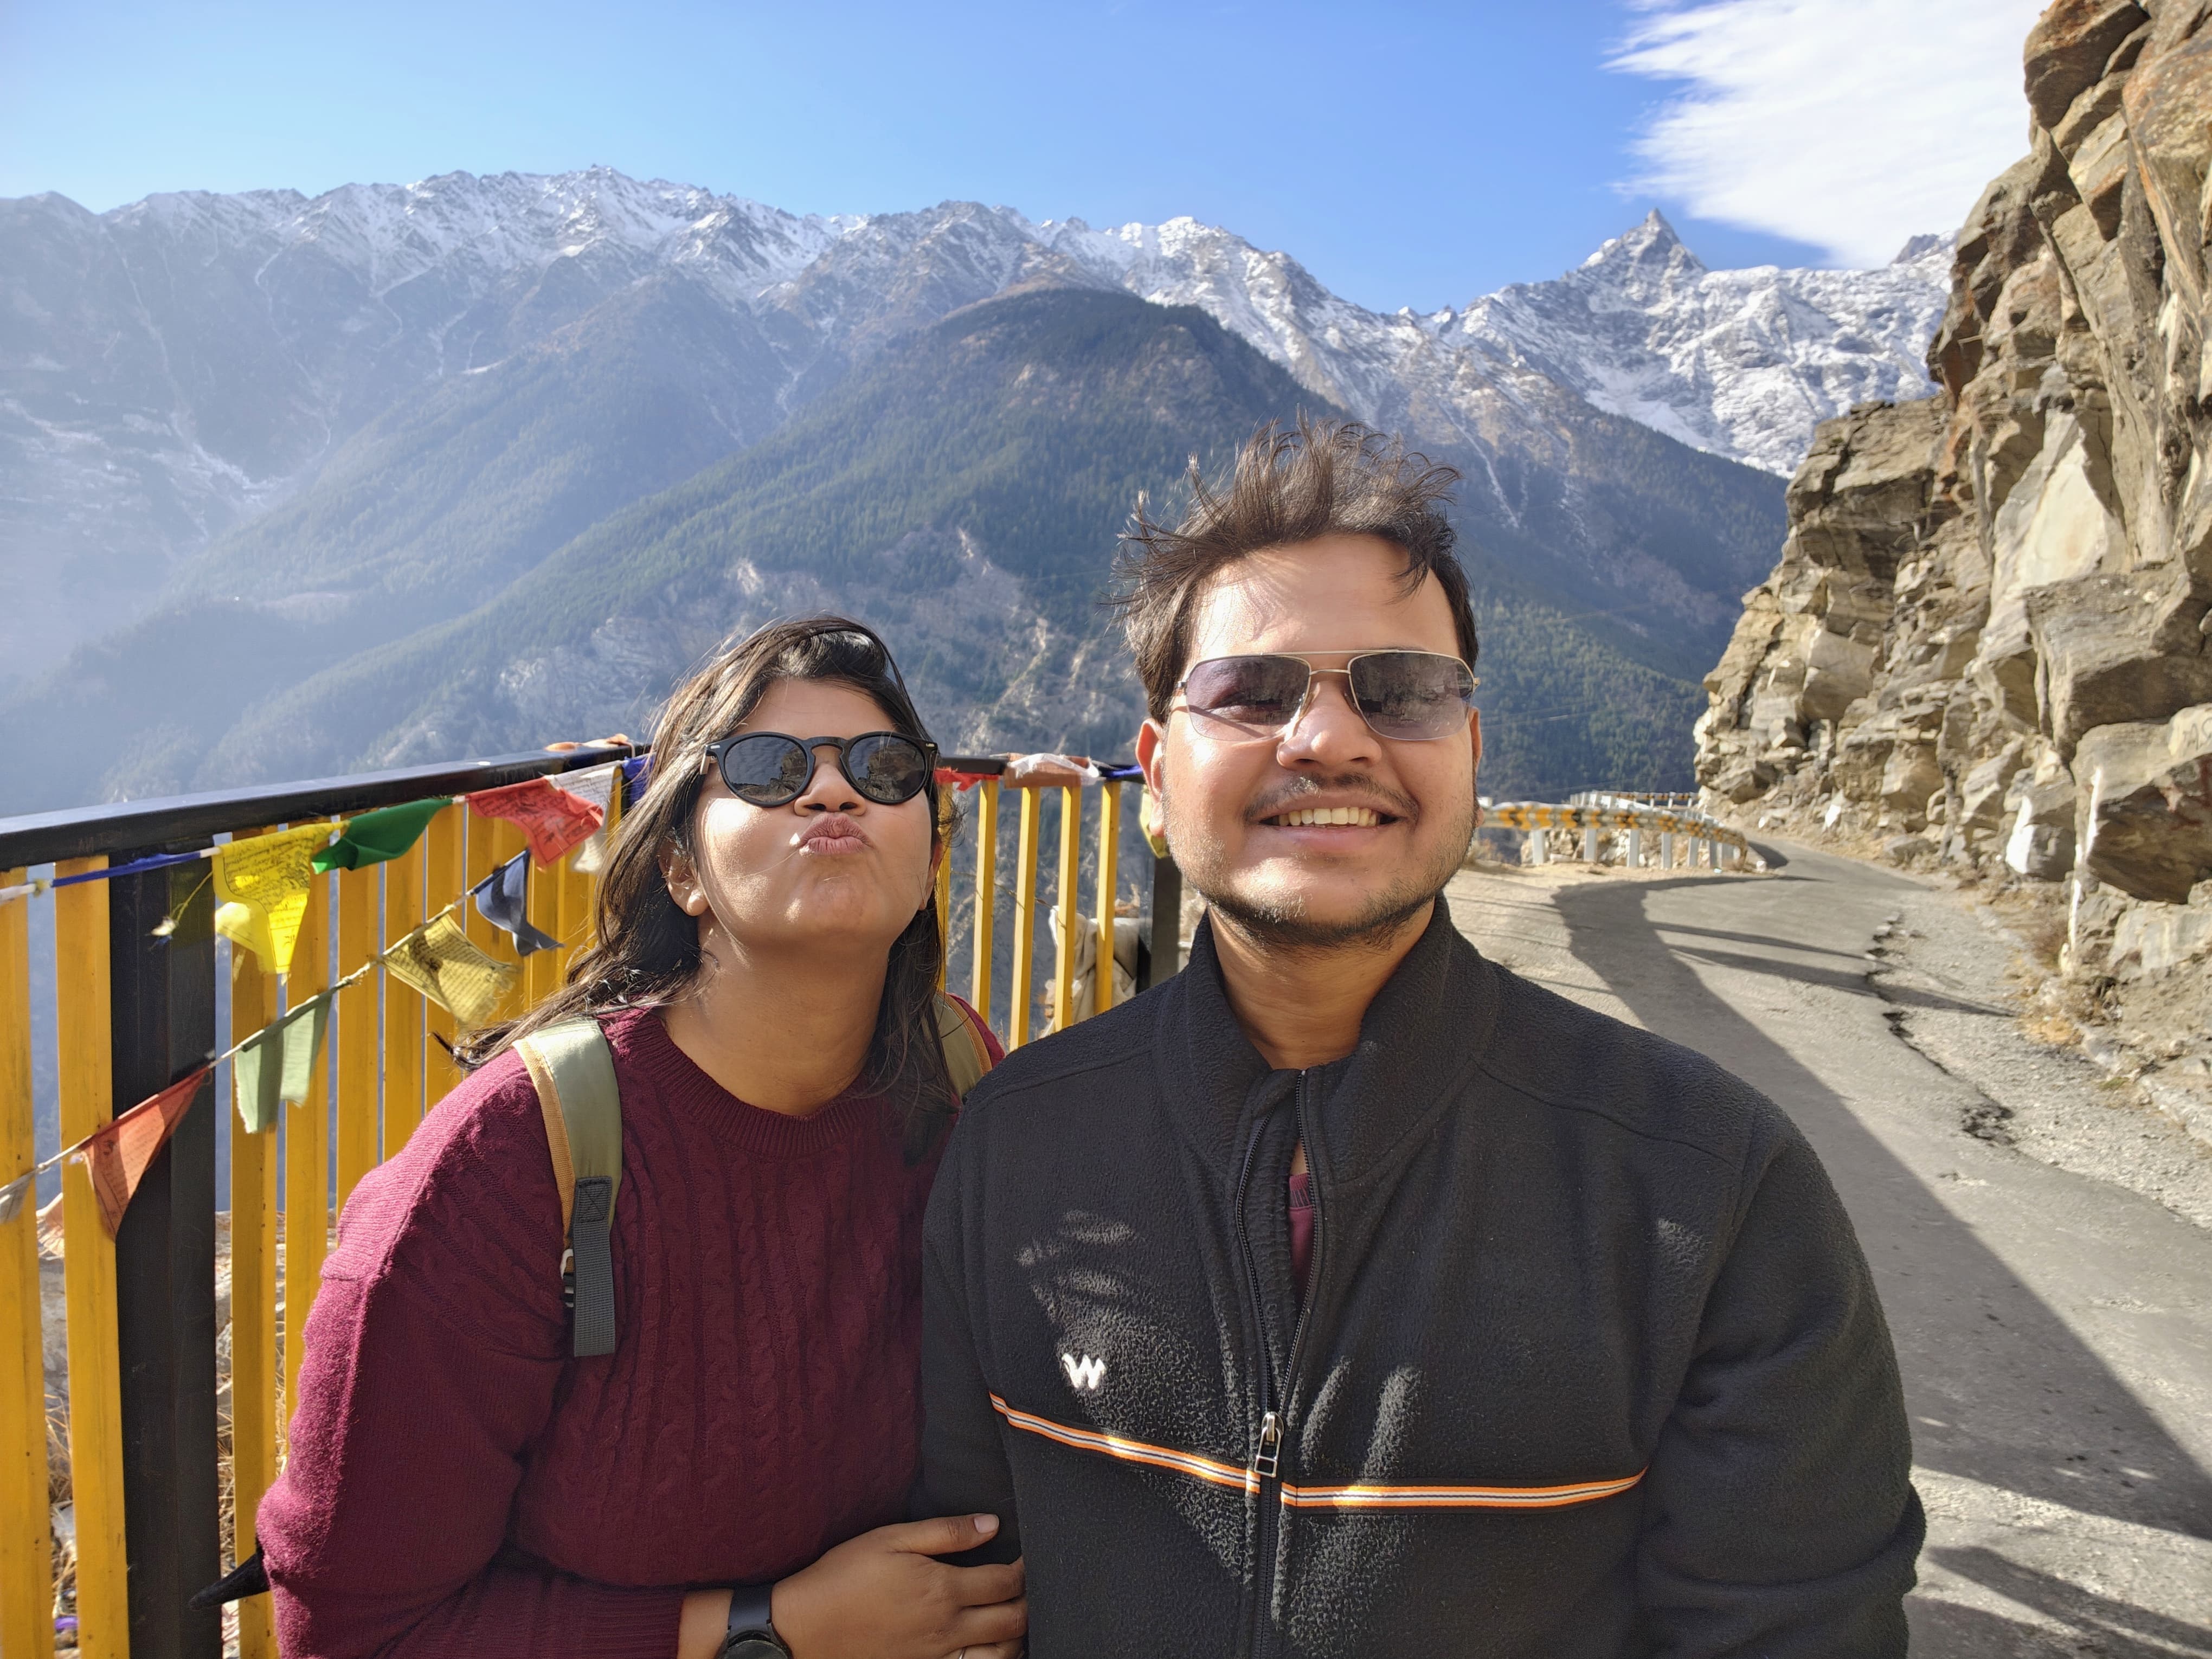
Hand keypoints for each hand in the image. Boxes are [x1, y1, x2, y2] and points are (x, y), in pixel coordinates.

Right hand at [771, 1514, 1024, 1658]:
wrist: (804, 1627)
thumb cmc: (845, 1575)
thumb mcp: (892, 1538)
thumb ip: (946, 1532)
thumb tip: (992, 1523)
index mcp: (942, 1588)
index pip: (1005, 1582)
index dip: (1024, 1568)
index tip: (1027, 1556)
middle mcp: (947, 1627)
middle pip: (1012, 1620)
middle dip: (1029, 1601)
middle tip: (1029, 1585)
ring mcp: (937, 1655)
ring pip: (1000, 1653)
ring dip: (1017, 1635)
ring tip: (1014, 1614)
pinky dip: (991, 1658)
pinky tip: (989, 1645)